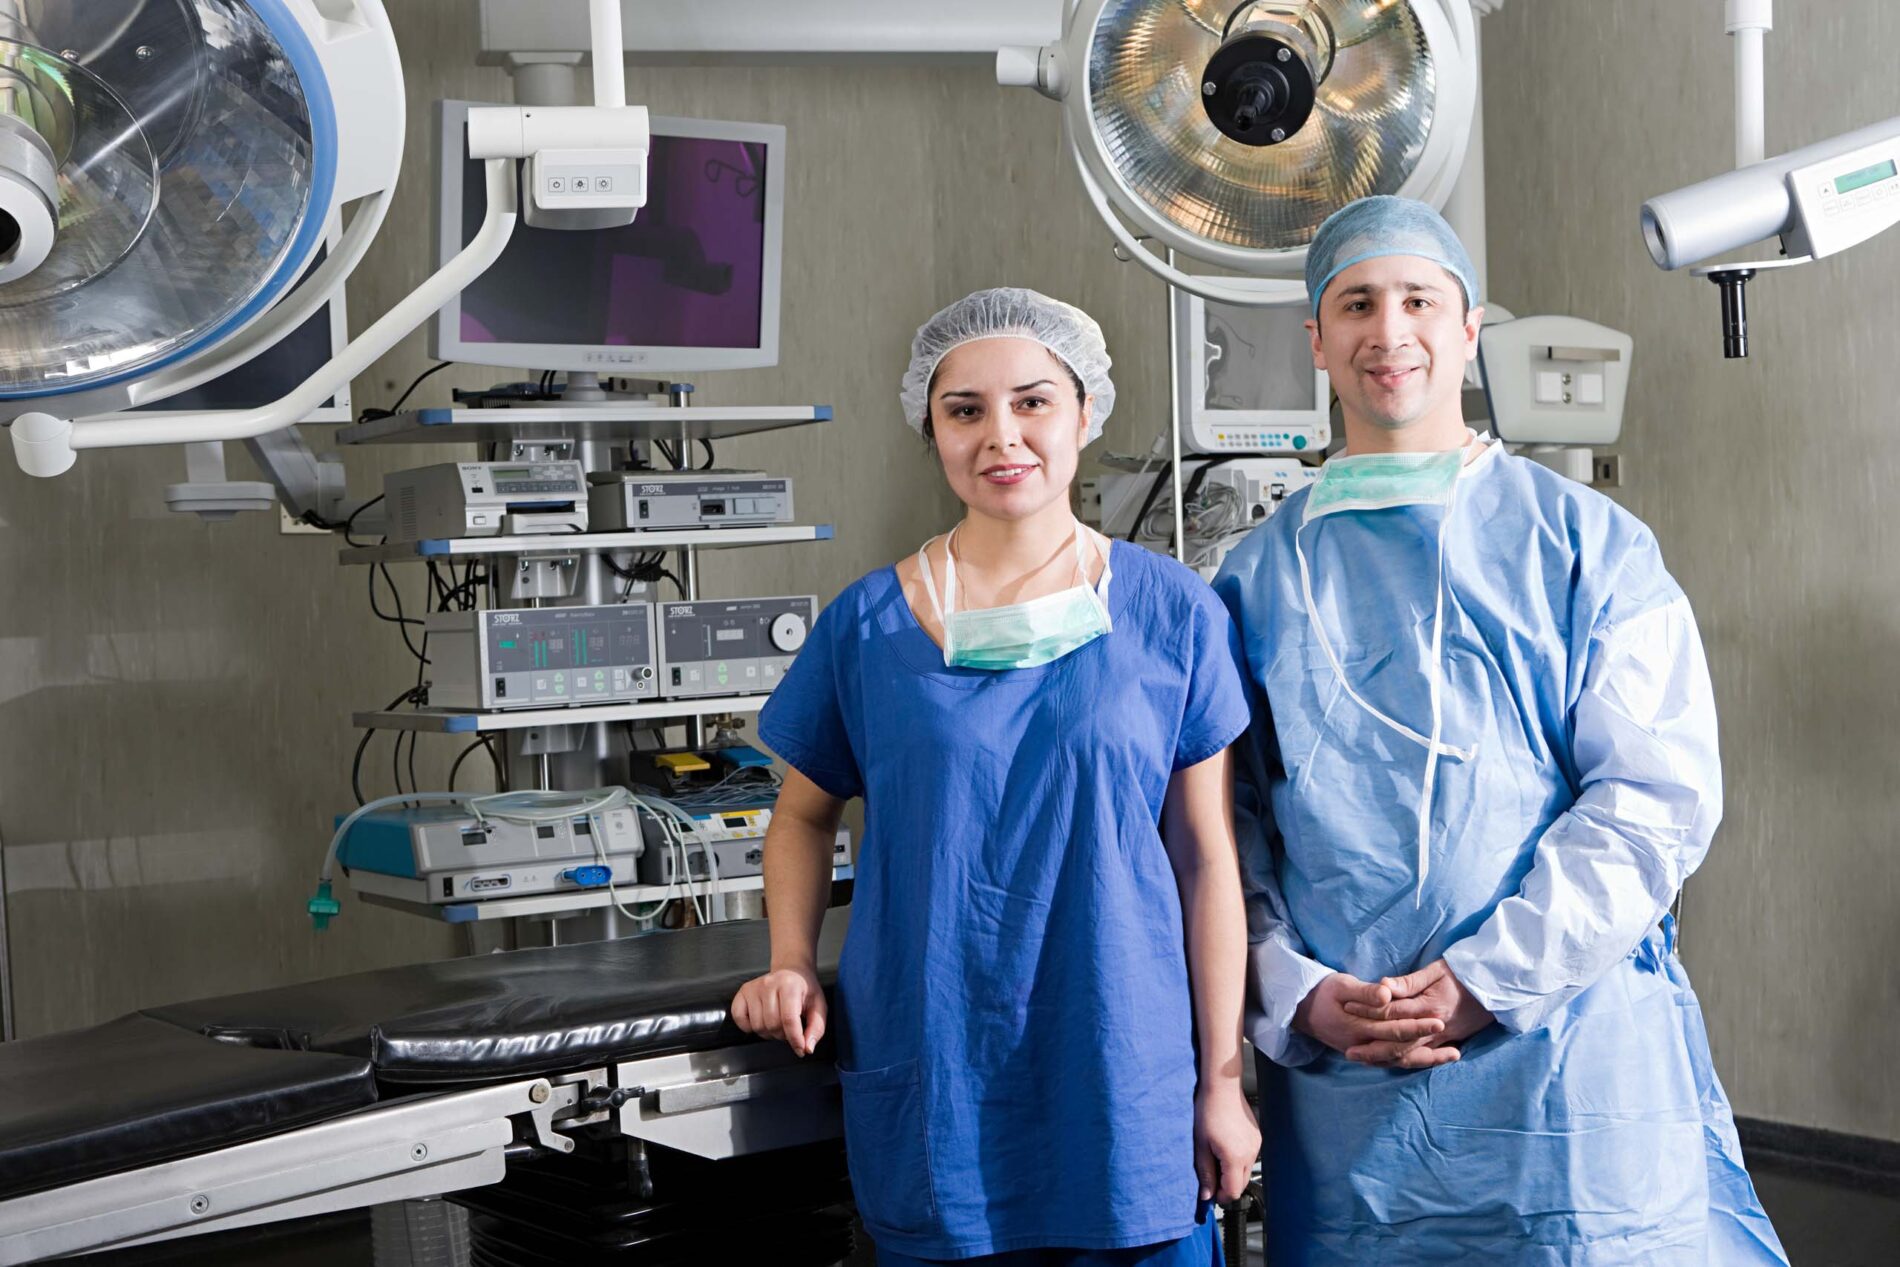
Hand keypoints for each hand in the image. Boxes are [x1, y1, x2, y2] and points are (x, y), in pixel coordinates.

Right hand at [730, 965, 826, 1056]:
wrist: (792, 971)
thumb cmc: (804, 990)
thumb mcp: (818, 1006)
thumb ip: (816, 1028)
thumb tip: (807, 1048)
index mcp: (790, 985)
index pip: (789, 1019)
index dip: (795, 1039)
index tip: (800, 1049)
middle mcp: (769, 984)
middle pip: (772, 1025)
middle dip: (783, 1035)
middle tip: (789, 1028)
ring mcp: (754, 988)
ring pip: (757, 1026)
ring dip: (768, 1033)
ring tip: (777, 1024)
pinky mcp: (743, 992)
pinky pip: (739, 1019)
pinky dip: (748, 1027)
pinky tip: (761, 1020)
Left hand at [1193, 1080, 1260, 1205]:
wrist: (1222, 1088)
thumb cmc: (1209, 1111)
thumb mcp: (1201, 1146)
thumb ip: (1205, 1174)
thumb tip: (1206, 1195)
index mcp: (1235, 1158)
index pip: (1232, 1192)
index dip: (1220, 1196)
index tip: (1209, 1193)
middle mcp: (1250, 1154)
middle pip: (1241, 1184)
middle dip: (1225, 1185)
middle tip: (1210, 1176)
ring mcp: (1256, 1145)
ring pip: (1245, 1171)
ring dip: (1231, 1172)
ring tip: (1216, 1155)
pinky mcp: (1257, 1138)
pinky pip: (1249, 1158)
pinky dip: (1238, 1160)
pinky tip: (1225, 1146)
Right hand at [1293, 972, 1448, 1063]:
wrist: (1302, 1010)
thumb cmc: (1323, 992)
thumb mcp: (1341, 985)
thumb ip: (1365, 991)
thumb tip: (1388, 994)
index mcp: (1357, 1027)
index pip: (1393, 1029)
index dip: (1417, 1026)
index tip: (1438, 1020)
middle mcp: (1362, 1045)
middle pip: (1400, 1048)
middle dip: (1428, 1043)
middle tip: (1453, 1039)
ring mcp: (1364, 1052)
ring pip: (1399, 1060)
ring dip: (1427, 1059)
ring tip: (1453, 1055)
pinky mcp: (1366, 1053)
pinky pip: (1393, 1061)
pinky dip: (1413, 1061)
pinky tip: (1431, 1058)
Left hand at [1341, 958, 1493, 1067]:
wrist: (1497, 986)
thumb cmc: (1463, 973)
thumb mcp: (1436, 970)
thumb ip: (1409, 982)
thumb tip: (1383, 986)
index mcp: (1428, 1006)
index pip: (1391, 1012)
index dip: (1368, 1010)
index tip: (1347, 1008)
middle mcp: (1434, 1027)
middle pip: (1397, 1042)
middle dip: (1372, 1048)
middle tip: (1348, 1052)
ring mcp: (1443, 1038)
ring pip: (1410, 1056)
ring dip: (1386, 1060)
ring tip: (1365, 1061)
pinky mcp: (1450, 1043)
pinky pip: (1425, 1059)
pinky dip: (1406, 1063)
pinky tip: (1391, 1064)